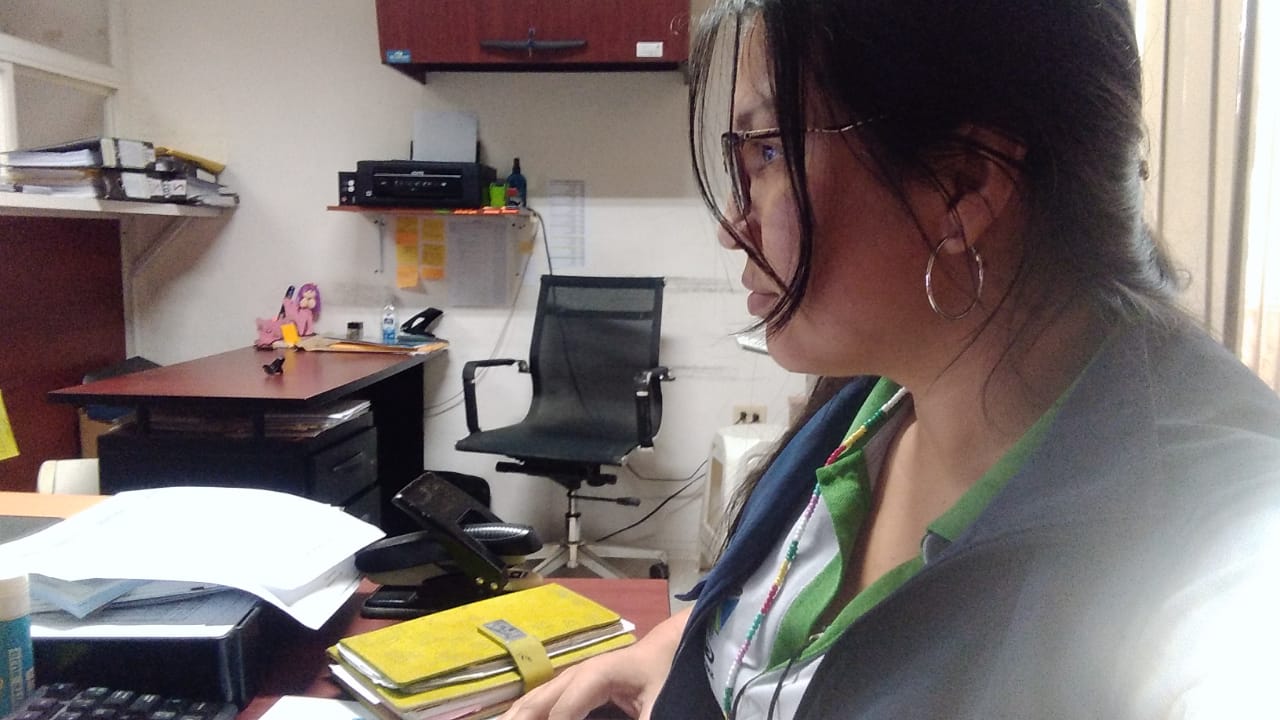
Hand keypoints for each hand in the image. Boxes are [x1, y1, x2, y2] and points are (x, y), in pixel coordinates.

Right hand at [500, 607, 690, 719]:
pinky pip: (539, 705)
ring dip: (512, 719)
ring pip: (531, 703)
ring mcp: (569, 680)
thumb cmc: (663, 674)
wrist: (667, 649)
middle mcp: (574, 675)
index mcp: (594, 675)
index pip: (562, 712)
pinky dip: (523, 716)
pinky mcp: (570, 688)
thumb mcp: (660, 703)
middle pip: (535, 704)